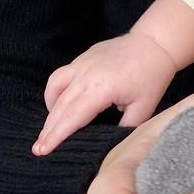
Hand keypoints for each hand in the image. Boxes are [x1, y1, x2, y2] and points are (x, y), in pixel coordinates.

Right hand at [33, 32, 177, 155]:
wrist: (155, 43)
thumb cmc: (152, 76)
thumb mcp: (143, 108)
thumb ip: (124, 129)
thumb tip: (109, 144)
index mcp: (101, 88)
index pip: (72, 117)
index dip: (56, 136)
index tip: (43, 151)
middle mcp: (86, 74)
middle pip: (60, 106)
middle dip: (48, 130)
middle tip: (38, 149)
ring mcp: (82, 63)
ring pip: (56, 88)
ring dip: (49, 111)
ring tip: (48, 130)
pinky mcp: (83, 57)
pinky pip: (61, 76)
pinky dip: (55, 92)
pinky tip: (59, 105)